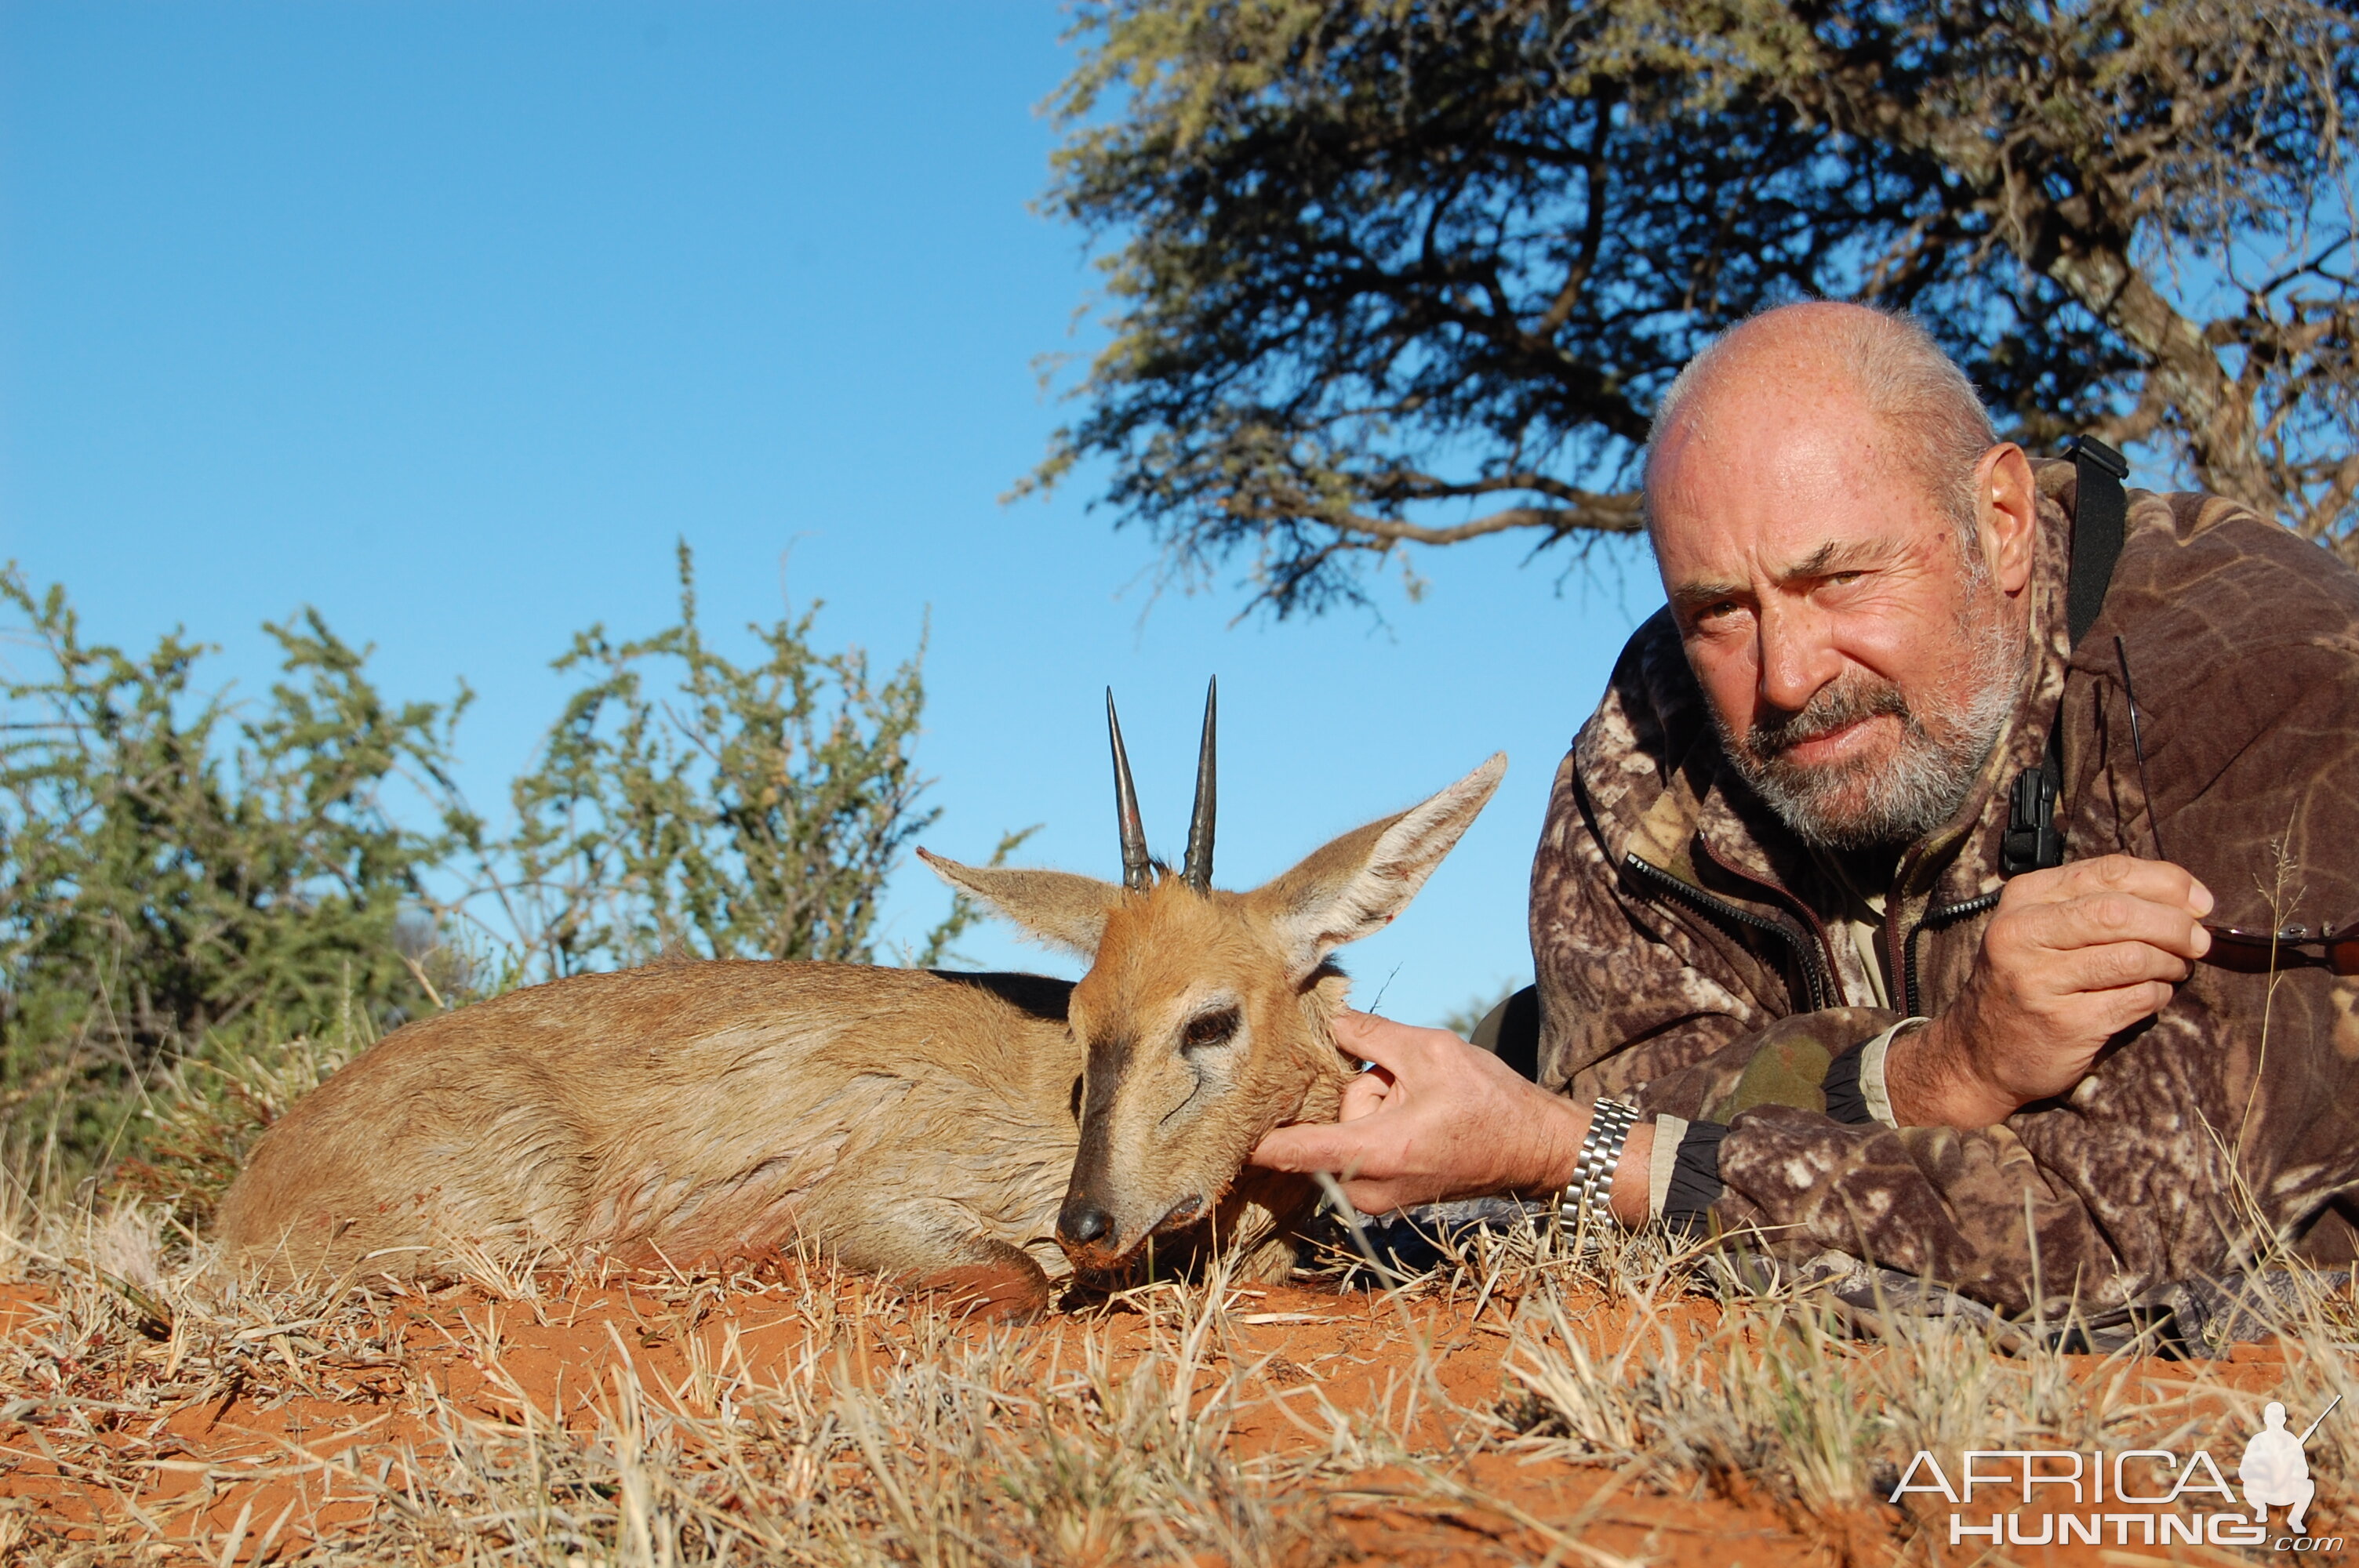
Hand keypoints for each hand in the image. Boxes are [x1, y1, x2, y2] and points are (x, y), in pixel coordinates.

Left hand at [1247, 1010, 1652, 1223]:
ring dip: (1370, 1109)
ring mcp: (1375, 1198)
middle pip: (1326, 1126)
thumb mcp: (1429, 1050)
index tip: (1209, 1128)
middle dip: (1355, 1095)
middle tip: (1402, 1084)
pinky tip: (1417, 1115)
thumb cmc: (1489, 1102)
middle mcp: (1367, 1187)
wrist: (1535, 1149)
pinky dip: (1378, 1126)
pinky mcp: (1384, 1197)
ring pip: (1344, 1134)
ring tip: (1419, 1101)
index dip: (1251, 1135)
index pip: (1293, 1149)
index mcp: (1376, 1153)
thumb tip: (1327, 1017)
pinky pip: (1359, 1149)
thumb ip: (1369, 1034)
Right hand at [1888, 853, 2212, 1126]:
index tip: (2201, 902)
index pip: (2108, 871)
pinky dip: (2158, 996)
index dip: (2167, 883)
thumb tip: (2190, 899)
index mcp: (2024, 898)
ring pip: (2134, 957)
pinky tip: (2151, 995)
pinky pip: (2136, 1000)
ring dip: (2171, 963)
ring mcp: (2039, 980)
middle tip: (2199, 941)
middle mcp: (2023, 933)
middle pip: (2120, 913)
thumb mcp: (2044, 927)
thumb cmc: (2028, 981)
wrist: (1980, 1051)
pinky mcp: (2063, 1023)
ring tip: (2174, 969)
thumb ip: (2100, 903)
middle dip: (2176, 925)